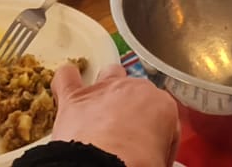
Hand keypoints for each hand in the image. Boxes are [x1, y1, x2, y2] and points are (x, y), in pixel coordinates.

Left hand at [46, 61, 179, 166]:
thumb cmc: (136, 164)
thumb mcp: (159, 161)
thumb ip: (158, 152)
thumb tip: (153, 161)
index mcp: (162, 107)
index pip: (164, 116)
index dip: (158, 134)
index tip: (152, 150)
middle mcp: (134, 90)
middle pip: (137, 92)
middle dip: (134, 108)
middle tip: (129, 134)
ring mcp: (104, 91)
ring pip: (110, 73)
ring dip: (107, 86)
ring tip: (104, 106)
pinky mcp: (75, 98)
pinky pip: (67, 77)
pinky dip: (67, 79)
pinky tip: (67, 85)